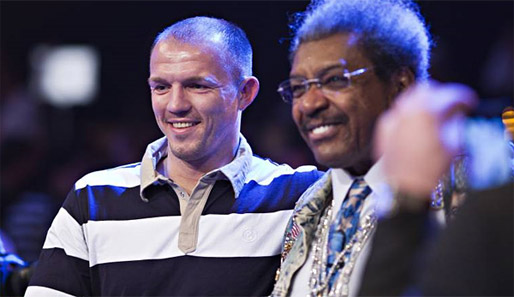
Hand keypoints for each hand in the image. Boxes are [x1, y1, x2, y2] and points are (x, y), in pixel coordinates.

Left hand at [374, 81, 477, 196]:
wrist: (404, 187)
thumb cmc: (428, 169)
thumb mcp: (453, 145)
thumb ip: (455, 122)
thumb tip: (455, 113)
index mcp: (426, 111)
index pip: (449, 94)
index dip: (463, 97)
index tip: (468, 102)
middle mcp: (406, 110)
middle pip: (426, 89)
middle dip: (441, 94)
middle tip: (451, 106)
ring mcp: (392, 118)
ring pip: (409, 98)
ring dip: (423, 102)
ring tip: (434, 115)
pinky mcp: (383, 127)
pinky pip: (397, 112)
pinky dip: (408, 114)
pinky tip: (415, 125)